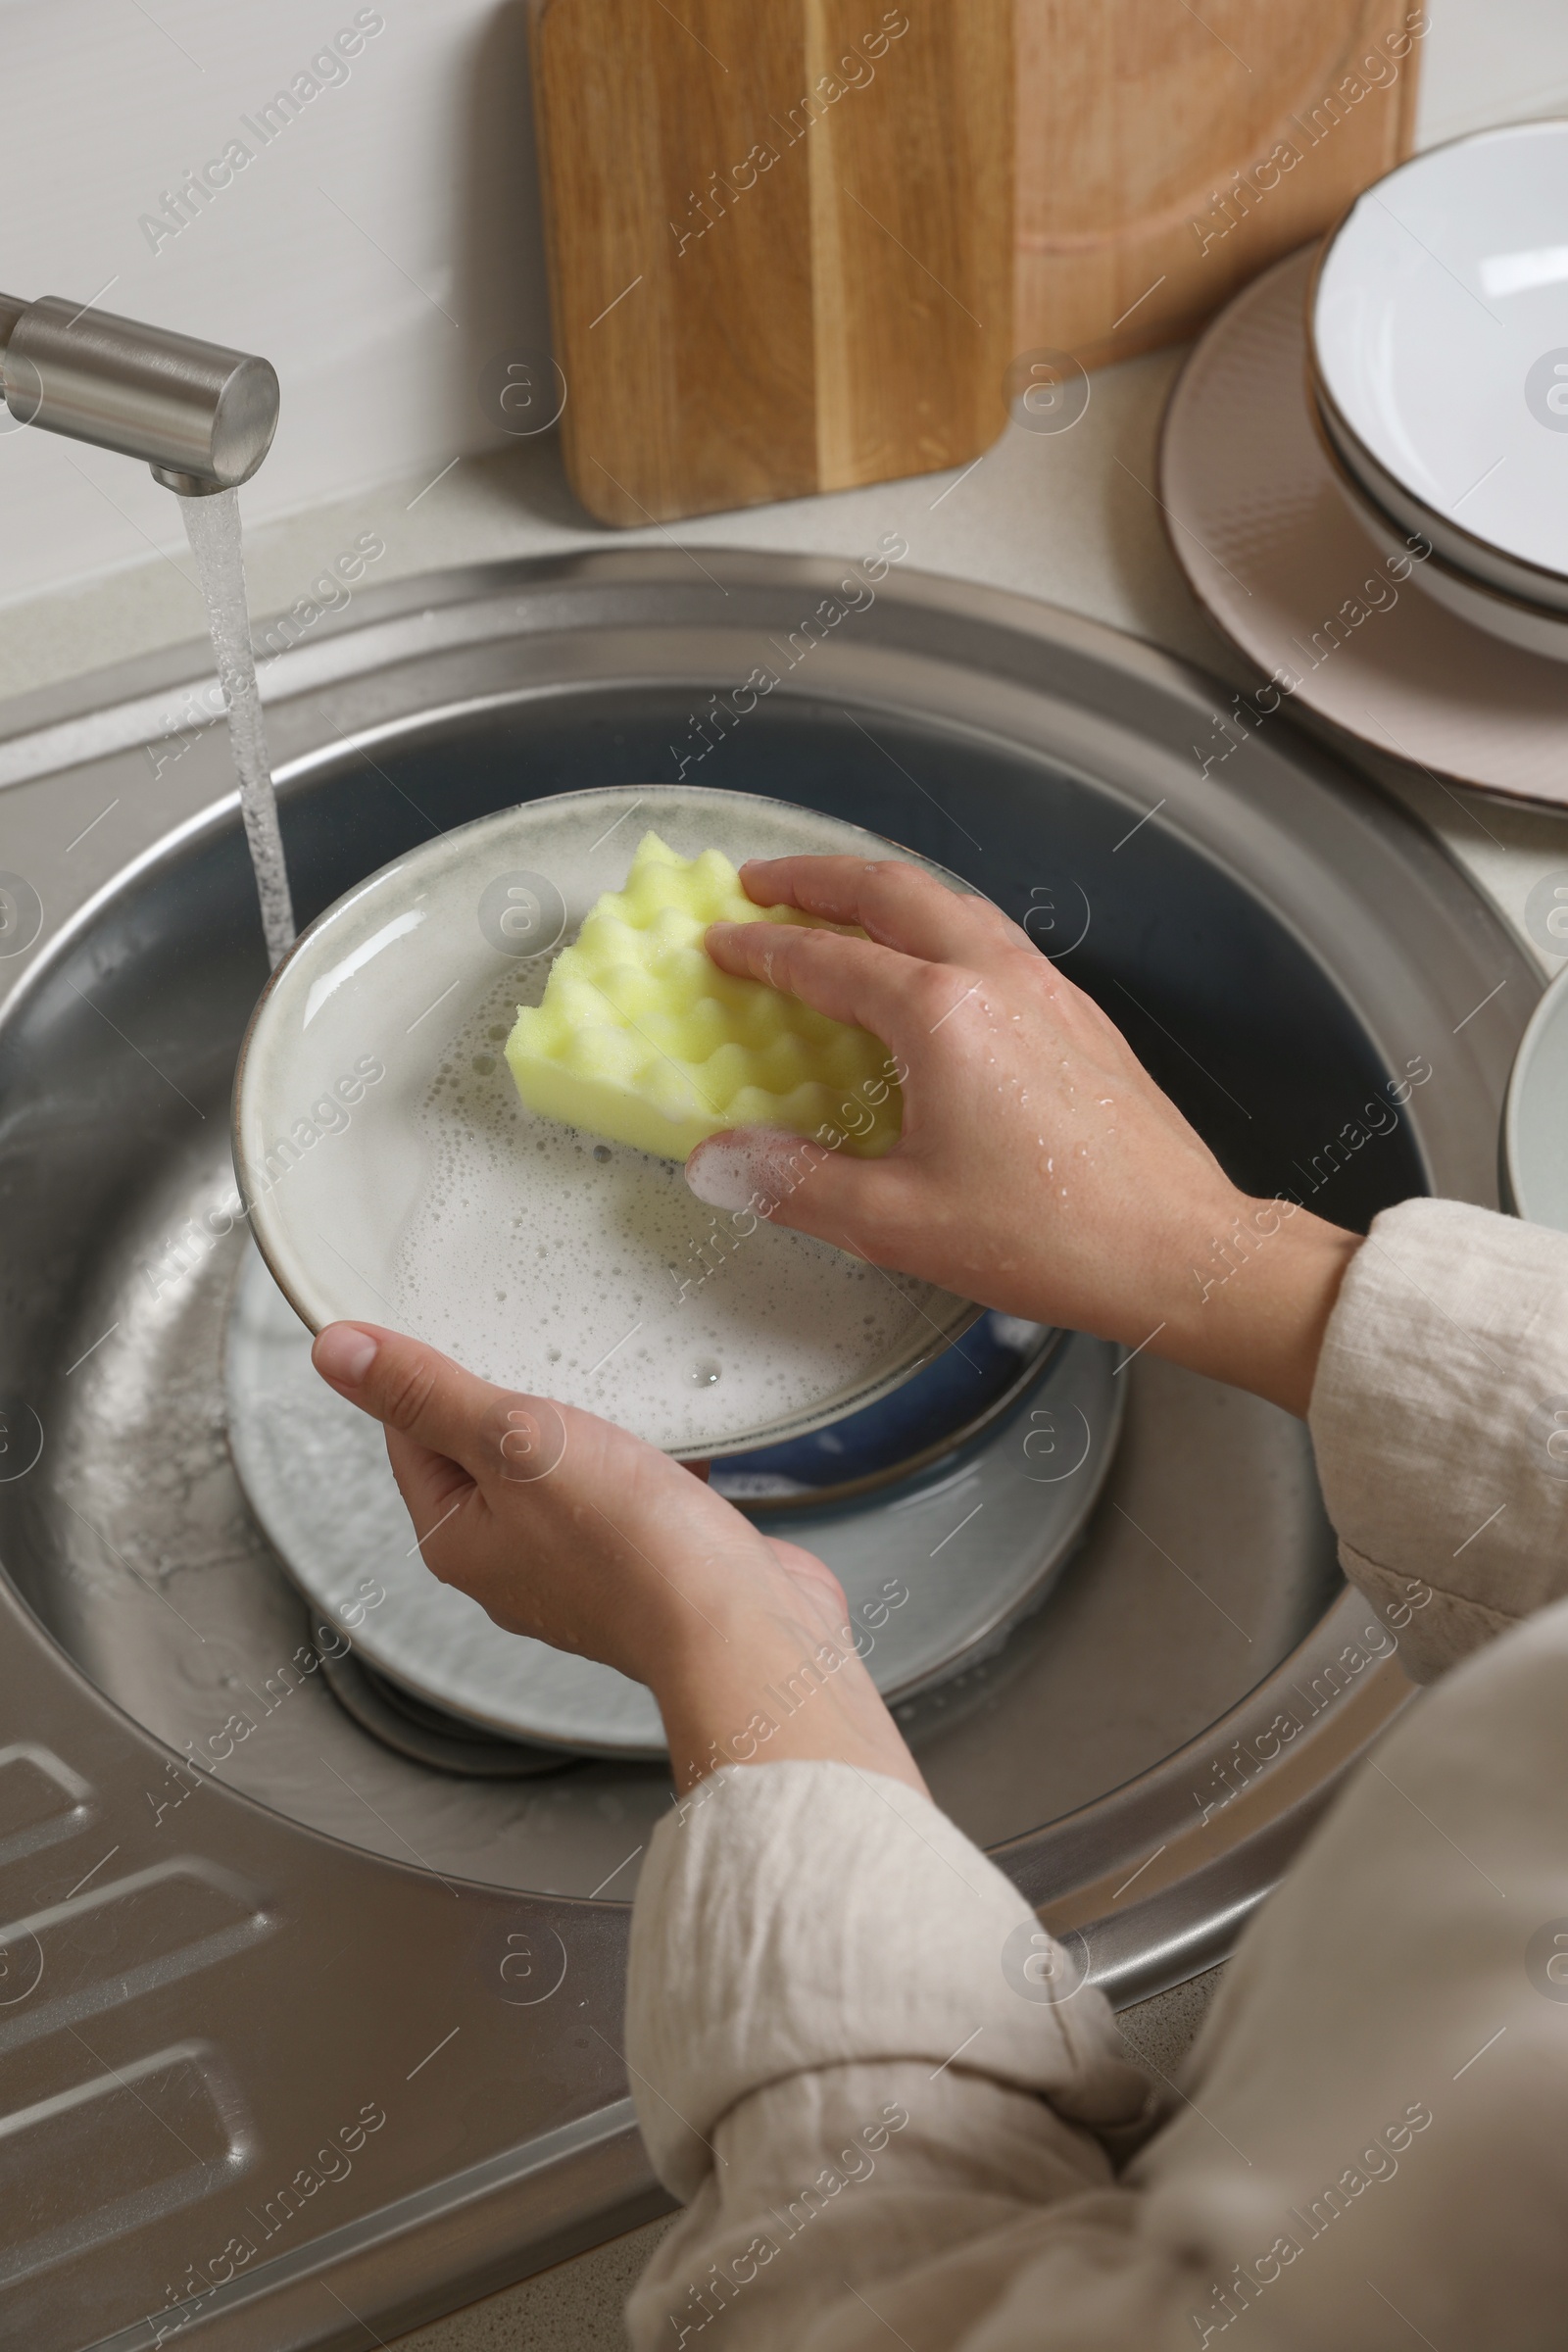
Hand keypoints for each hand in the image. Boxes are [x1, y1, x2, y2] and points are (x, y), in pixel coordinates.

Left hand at [310, 1322, 925, 1796]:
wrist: (740, 1628)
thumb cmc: (632, 1549)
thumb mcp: (515, 1441)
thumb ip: (428, 1393)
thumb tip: (337, 1353)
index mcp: (458, 1540)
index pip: (411, 1437)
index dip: (431, 1375)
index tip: (458, 1326)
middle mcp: (509, 1563)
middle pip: (487, 1454)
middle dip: (518, 1399)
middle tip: (540, 1350)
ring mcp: (578, 1569)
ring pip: (561, 1473)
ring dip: (588, 1430)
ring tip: (611, 1397)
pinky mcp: (644, 1566)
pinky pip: (626, 1496)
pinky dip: (644, 1462)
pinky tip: (668, 1442)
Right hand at [687, 857, 1360, 1417]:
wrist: (1179, 1249)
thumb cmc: (1047, 1238)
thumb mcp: (897, 1223)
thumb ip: (794, 1183)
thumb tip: (716, 1160)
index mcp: (941, 1015)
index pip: (826, 960)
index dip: (762, 951)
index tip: (719, 944)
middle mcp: (995, 977)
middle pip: (892, 892)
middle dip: (817, 878)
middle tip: (761, 881)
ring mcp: (1046, 987)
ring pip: (951, 902)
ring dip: (883, 892)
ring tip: (836, 905)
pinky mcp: (1078, 1014)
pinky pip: (992, 936)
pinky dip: (936, 923)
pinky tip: (927, 961)